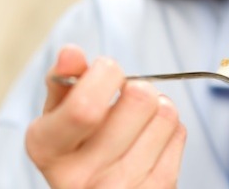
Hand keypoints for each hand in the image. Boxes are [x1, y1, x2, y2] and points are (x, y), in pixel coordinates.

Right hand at [25, 45, 186, 187]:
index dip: (106, 75)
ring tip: (138, 122)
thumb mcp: (59, 116)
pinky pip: (179, 133)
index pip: (85, 106)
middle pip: (139, 98)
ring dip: (157, 108)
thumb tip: (71, 53)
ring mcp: (121, 188)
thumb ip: (64, 80)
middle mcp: (81, 176)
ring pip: (165, 112)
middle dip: (138, 86)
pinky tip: (149, 142)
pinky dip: (169, 130)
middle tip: (125, 99)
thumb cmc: (78, 147)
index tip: (105, 71)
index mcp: (48, 148)